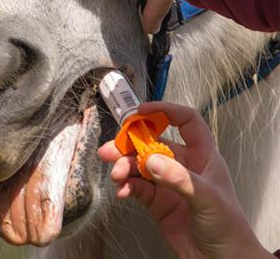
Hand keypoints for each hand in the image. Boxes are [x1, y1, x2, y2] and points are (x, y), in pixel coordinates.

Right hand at [97, 102, 270, 258]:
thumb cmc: (228, 227)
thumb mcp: (206, 198)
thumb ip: (178, 178)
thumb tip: (150, 160)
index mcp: (202, 155)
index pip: (186, 121)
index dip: (165, 111)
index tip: (141, 111)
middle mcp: (182, 164)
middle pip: (152, 142)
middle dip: (130, 143)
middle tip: (110, 149)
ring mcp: (167, 182)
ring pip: (139, 164)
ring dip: (124, 166)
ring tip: (116, 175)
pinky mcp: (156, 201)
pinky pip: (136, 186)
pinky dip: (126, 186)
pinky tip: (122, 192)